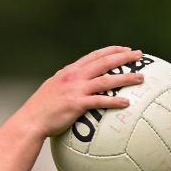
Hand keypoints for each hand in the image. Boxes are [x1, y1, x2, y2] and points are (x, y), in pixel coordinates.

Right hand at [19, 46, 145, 138]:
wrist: (29, 121)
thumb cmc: (40, 110)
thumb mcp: (52, 89)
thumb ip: (66, 84)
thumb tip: (79, 86)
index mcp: (69, 71)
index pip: (94, 55)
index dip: (112, 50)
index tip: (126, 49)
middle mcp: (74, 77)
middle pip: (104, 62)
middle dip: (124, 57)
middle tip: (140, 55)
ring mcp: (75, 90)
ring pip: (106, 80)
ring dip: (126, 77)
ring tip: (141, 78)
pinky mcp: (76, 104)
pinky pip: (100, 101)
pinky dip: (114, 101)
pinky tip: (127, 103)